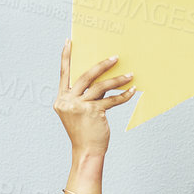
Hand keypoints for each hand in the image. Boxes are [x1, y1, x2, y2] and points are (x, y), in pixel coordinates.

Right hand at [53, 40, 133, 156]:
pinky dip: (123, 95)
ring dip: (117, 79)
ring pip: (100, 86)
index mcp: (61, 99)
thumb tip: (99, 79)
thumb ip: (83, 96)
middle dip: (102, 65)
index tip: (69, 42)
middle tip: (115, 57)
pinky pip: (111, 100)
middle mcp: (67, 101)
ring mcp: (79, 107)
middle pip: (85, 76)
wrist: (86, 151)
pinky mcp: (93, 112)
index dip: (66, 57)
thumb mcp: (77, 112)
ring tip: (130, 75)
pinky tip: (132, 91)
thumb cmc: (84, 131)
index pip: (63, 73)